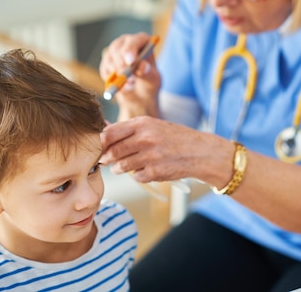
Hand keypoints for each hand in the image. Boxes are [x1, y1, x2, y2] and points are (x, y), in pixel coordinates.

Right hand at [99, 32, 160, 118]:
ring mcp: (114, 52)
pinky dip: (112, 81)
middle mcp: (126, 43)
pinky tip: (123, 86)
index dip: (131, 49)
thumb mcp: (152, 81)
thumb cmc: (149, 84)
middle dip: (122, 65)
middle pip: (117, 47)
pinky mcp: (106, 63)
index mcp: (142, 41)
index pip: (135, 40)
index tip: (130, 62)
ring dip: (118, 75)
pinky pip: (105, 70)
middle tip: (130, 79)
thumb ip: (148, 73)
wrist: (139, 96)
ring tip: (131, 85)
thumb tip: (142, 66)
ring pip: (109, 59)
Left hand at [99, 116, 233, 185]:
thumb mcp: (153, 126)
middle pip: (113, 151)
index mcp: (143, 123)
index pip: (109, 133)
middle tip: (106, 160)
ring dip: (119, 168)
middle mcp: (146, 138)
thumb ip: (130, 130)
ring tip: (124, 166)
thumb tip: (103, 133)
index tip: (100, 146)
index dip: (101, 142)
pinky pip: (136, 177)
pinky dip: (138, 175)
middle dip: (107, 158)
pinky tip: (146, 170)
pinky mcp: (156, 172)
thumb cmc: (174, 137)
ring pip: (122, 166)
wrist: (200, 151)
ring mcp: (151, 156)